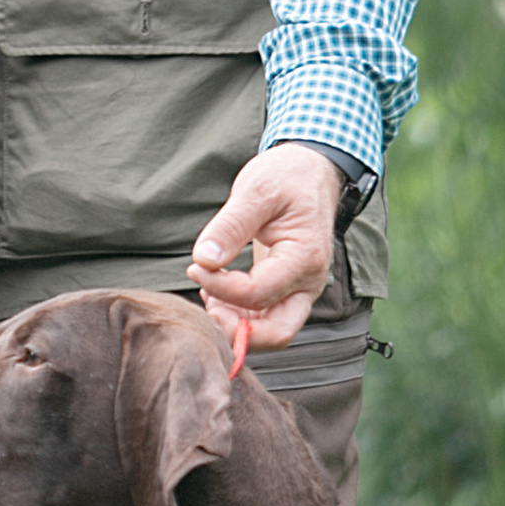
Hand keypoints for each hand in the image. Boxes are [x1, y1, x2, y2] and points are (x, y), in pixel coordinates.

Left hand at [186, 145, 342, 350]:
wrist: (309, 171)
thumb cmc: (286, 176)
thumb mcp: (255, 190)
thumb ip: (230, 226)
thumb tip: (203, 260)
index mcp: (304, 257)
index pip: (257, 294)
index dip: (220, 287)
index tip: (195, 268)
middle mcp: (309, 282)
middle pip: (277, 334)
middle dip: (236, 332)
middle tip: (205, 308)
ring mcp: (300, 290)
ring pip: (271, 332)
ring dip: (235, 325)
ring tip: (208, 291)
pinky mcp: (287, 290)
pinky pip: (265, 319)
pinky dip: (239, 316)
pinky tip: (216, 292)